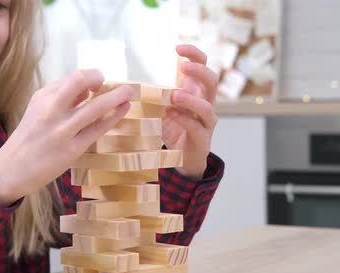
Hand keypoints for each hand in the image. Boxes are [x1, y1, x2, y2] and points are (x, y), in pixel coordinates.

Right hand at [0, 70, 132, 205]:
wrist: (12, 169)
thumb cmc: (29, 138)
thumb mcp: (38, 110)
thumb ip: (61, 99)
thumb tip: (88, 89)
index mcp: (43, 97)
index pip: (73, 78)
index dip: (91, 76)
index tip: (100, 80)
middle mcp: (51, 110)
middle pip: (80, 83)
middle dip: (103, 79)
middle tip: (121, 84)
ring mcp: (63, 130)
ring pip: (95, 108)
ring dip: (116, 98)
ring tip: (129, 93)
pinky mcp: (73, 149)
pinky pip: (98, 129)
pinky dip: (113, 117)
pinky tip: (122, 110)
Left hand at [164, 45, 218, 178]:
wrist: (187, 158)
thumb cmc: (176, 128)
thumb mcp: (165, 106)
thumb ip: (156, 93)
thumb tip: (128, 83)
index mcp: (198, 91)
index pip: (204, 65)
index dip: (194, 54)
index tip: (178, 47)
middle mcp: (207, 103)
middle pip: (212, 81)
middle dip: (199, 71)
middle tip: (183, 67)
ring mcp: (206, 121)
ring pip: (206, 106)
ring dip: (190, 99)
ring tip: (174, 95)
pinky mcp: (202, 138)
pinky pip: (195, 126)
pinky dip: (183, 119)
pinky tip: (170, 113)